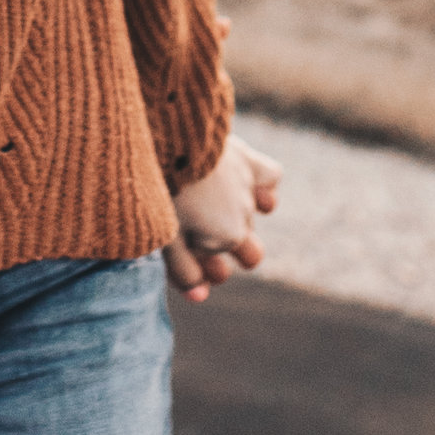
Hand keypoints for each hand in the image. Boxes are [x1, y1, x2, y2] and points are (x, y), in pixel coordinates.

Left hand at [164, 133, 281, 304]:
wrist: (170, 137)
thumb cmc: (163, 191)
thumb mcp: (165, 237)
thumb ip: (185, 272)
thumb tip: (201, 297)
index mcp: (225, 238)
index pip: (220, 271)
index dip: (202, 268)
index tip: (184, 256)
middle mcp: (244, 217)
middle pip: (252, 253)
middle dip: (231, 251)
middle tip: (205, 234)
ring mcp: (249, 189)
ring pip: (260, 217)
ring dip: (241, 216)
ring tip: (215, 204)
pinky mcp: (249, 160)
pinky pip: (272, 178)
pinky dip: (263, 184)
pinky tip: (247, 184)